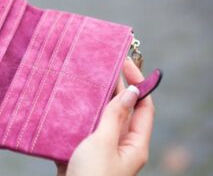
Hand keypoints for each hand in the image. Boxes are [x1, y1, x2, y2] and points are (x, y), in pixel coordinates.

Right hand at [57, 58, 154, 175]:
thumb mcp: (103, 143)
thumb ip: (115, 116)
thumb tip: (132, 92)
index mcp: (134, 143)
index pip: (143, 105)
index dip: (138, 83)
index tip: (124, 62)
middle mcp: (121, 143)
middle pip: (122, 109)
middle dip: (113, 87)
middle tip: (101, 65)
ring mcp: (102, 147)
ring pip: (101, 116)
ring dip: (94, 99)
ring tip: (84, 79)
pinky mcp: (84, 150)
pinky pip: (85, 127)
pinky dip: (79, 114)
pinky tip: (69, 103)